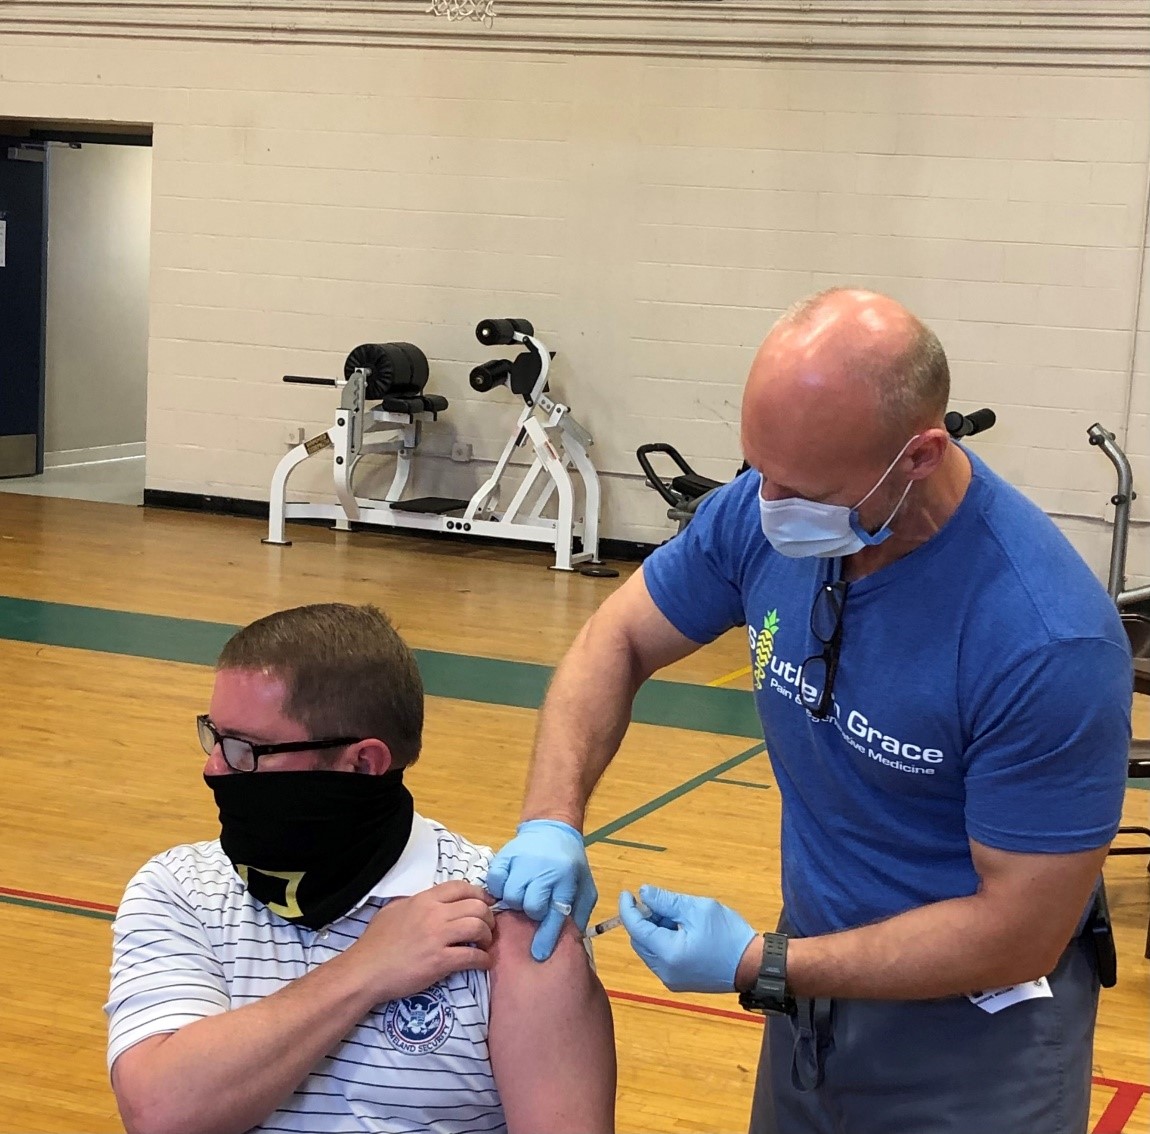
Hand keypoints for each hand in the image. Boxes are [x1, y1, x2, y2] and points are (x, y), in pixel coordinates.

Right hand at [352, 881, 495, 1002]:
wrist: (365, 971)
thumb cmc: (375, 942)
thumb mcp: (393, 910)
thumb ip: (414, 903)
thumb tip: (430, 902)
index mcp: (424, 900)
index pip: (461, 887)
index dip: (479, 894)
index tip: (487, 903)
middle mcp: (434, 914)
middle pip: (476, 906)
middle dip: (488, 916)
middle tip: (488, 928)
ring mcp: (438, 937)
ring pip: (478, 927)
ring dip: (487, 936)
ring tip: (485, 944)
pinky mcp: (440, 961)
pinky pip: (472, 956)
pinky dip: (483, 959)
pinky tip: (483, 962)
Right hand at [485, 819, 597, 960]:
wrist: (553, 828)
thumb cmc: (570, 862)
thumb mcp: (584, 886)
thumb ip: (579, 912)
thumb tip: (572, 941)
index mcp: (566, 879)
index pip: (555, 913)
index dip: (546, 937)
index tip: (539, 954)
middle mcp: (544, 869)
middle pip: (530, 906)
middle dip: (532, 913)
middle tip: (534, 908)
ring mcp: (523, 861)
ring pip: (511, 896)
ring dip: (516, 902)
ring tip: (521, 897)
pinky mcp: (505, 855)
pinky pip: (495, 881)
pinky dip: (499, 888)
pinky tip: (508, 886)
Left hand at [619, 884, 756, 992]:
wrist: (752, 965)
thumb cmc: (728, 934)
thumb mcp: (696, 909)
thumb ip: (666, 901)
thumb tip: (643, 893)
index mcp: (668, 953)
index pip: (636, 928)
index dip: (628, 909)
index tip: (628, 893)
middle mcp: (664, 971)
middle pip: (639, 941)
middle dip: (644, 920)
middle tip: (660, 904)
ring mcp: (671, 980)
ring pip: (648, 951)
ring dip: (653, 931)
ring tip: (675, 917)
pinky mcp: (678, 982)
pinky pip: (660, 959)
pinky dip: (662, 942)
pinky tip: (680, 931)